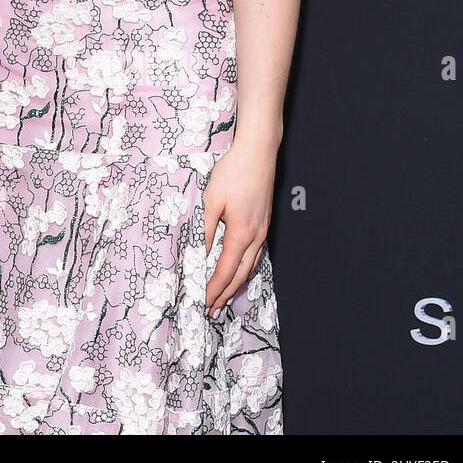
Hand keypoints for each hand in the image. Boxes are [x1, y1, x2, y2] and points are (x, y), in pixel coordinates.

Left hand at [202, 138, 274, 316]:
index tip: (202, 302)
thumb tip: (199, 253)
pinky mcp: (263, 222)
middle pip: (240, 274)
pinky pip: (254, 254)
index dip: (213, 288)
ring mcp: (262, 230)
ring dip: (235, 283)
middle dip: (225, 293)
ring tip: (223, 296)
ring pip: (249, 266)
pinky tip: (238, 269)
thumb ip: (204, 229)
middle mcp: (255, 237)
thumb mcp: (211, 200)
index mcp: (240, 233)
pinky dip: (244, 268)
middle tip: (212, 309)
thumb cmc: (233, 172)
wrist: (258, 153)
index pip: (225, 270)